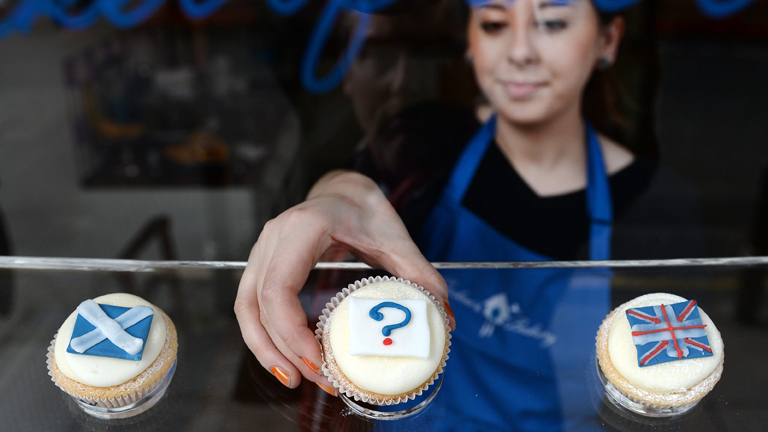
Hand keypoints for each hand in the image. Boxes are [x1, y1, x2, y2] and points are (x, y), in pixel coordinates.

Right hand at [234, 170, 454, 392]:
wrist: (343, 189)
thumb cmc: (366, 209)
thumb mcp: (396, 238)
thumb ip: (420, 274)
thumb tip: (444, 317)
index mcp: (304, 226)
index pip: (278, 288)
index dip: (291, 332)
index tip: (319, 361)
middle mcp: (274, 237)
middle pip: (258, 306)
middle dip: (283, 351)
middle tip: (318, 380)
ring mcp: (261, 250)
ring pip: (247, 309)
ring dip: (266, 350)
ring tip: (295, 380)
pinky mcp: (260, 264)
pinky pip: (251, 306)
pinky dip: (264, 336)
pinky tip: (287, 360)